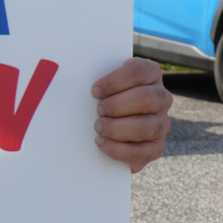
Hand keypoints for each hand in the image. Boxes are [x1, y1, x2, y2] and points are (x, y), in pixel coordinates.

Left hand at [92, 58, 173, 172]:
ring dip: (118, 128)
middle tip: (98, 110)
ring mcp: (162, 123)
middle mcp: (161, 97)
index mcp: (151, 74)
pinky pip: (142, 152)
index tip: (95, 91)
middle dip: (116, 106)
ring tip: (99, 127)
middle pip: (146, 98)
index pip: (139, 71)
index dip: (114, 81)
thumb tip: (60, 70)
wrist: (111, 126)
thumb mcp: (104, 82)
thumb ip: (94, 76)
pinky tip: (102, 143)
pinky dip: (119, 150)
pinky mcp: (156, 147)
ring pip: (146, 126)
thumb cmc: (104, 98)